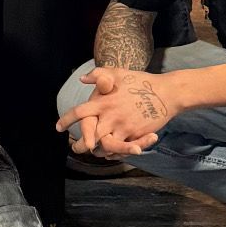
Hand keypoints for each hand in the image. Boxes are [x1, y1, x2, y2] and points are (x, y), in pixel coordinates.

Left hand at [57, 64, 175, 156]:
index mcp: (103, 101)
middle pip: (89, 136)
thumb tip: (83, 79)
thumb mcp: (118, 73)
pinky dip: (114, 153)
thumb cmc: (140, 82)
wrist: (167, 93)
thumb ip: (100, 75)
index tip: (59, 128)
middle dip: (81, 145)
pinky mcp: (135, 136)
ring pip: (104, 146)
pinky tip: (110, 152)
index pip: (79, 112)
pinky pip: (121, 149)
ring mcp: (124, 127)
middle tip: (76, 148)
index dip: (67, 120)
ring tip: (94, 151)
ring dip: (98, 151)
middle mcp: (111, 116)